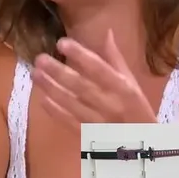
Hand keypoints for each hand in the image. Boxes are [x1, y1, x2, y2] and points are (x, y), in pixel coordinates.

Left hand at [32, 30, 155, 126]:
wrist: (143, 145)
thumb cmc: (137, 109)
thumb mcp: (131, 83)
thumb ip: (115, 59)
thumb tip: (107, 33)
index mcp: (123, 88)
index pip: (99, 68)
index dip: (80, 55)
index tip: (62, 43)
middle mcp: (110, 104)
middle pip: (80, 85)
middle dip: (58, 71)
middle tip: (39, 58)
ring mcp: (98, 122)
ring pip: (71, 103)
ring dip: (51, 88)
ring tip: (35, 74)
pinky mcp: (88, 136)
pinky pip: (69, 122)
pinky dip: (55, 111)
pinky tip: (42, 99)